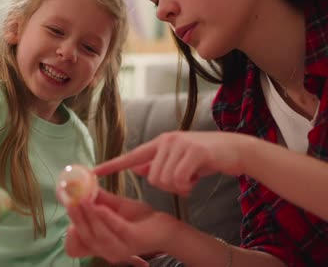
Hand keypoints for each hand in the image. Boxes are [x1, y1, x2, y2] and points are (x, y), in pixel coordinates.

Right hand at [64, 190, 178, 264]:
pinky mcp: (132, 241)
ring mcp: (120, 248)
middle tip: (70, 199)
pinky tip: (99, 207)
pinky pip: (116, 229)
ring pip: (97, 234)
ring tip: (82, 199)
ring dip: (88, 216)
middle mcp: (106, 251)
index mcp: (100, 244)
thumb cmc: (139, 219)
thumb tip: (82, 185)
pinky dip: (105, 218)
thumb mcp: (116, 207)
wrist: (165, 228)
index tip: (66, 205)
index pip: (77, 243)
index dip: (69, 227)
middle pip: (85, 236)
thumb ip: (100, 200)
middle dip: (76, 216)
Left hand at [94, 131, 252, 195]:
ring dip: (179, 186)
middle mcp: (166, 140)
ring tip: (192, 176)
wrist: (236, 150)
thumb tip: (137, 170)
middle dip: (168, 185)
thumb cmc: (206, 158)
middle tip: (185, 180)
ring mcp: (180, 144)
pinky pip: (180, 179)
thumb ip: (158, 164)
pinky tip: (197, 179)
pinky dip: (188, 186)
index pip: (131, 156)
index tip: (92, 173)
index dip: (111, 166)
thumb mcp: (179, 160)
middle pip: (152, 177)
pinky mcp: (194, 151)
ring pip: (164, 180)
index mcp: (160, 143)